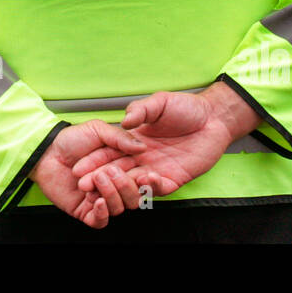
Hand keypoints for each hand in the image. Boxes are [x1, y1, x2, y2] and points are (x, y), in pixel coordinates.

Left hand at [29, 120, 146, 228]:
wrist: (47, 150)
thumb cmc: (71, 139)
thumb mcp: (98, 130)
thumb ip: (120, 138)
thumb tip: (142, 147)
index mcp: (122, 167)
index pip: (142, 179)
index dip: (147, 180)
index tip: (148, 174)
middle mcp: (113, 185)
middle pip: (134, 197)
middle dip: (125, 185)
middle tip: (110, 171)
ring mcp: (100, 198)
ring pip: (119, 208)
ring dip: (110, 194)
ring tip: (96, 178)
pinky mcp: (86, 211)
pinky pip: (101, 221)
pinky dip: (102, 213)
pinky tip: (98, 201)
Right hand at [73, 85, 257, 198]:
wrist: (213, 117)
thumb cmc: (186, 107)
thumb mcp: (159, 102)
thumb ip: (141, 110)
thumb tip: (124, 121)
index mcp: (134, 141)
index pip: (108, 153)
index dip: (93, 161)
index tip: (78, 168)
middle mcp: (142, 158)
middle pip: (116, 172)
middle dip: (100, 179)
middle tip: (85, 185)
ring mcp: (157, 169)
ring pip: (134, 184)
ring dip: (123, 186)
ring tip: (114, 184)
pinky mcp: (174, 179)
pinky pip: (158, 189)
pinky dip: (150, 188)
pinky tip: (145, 180)